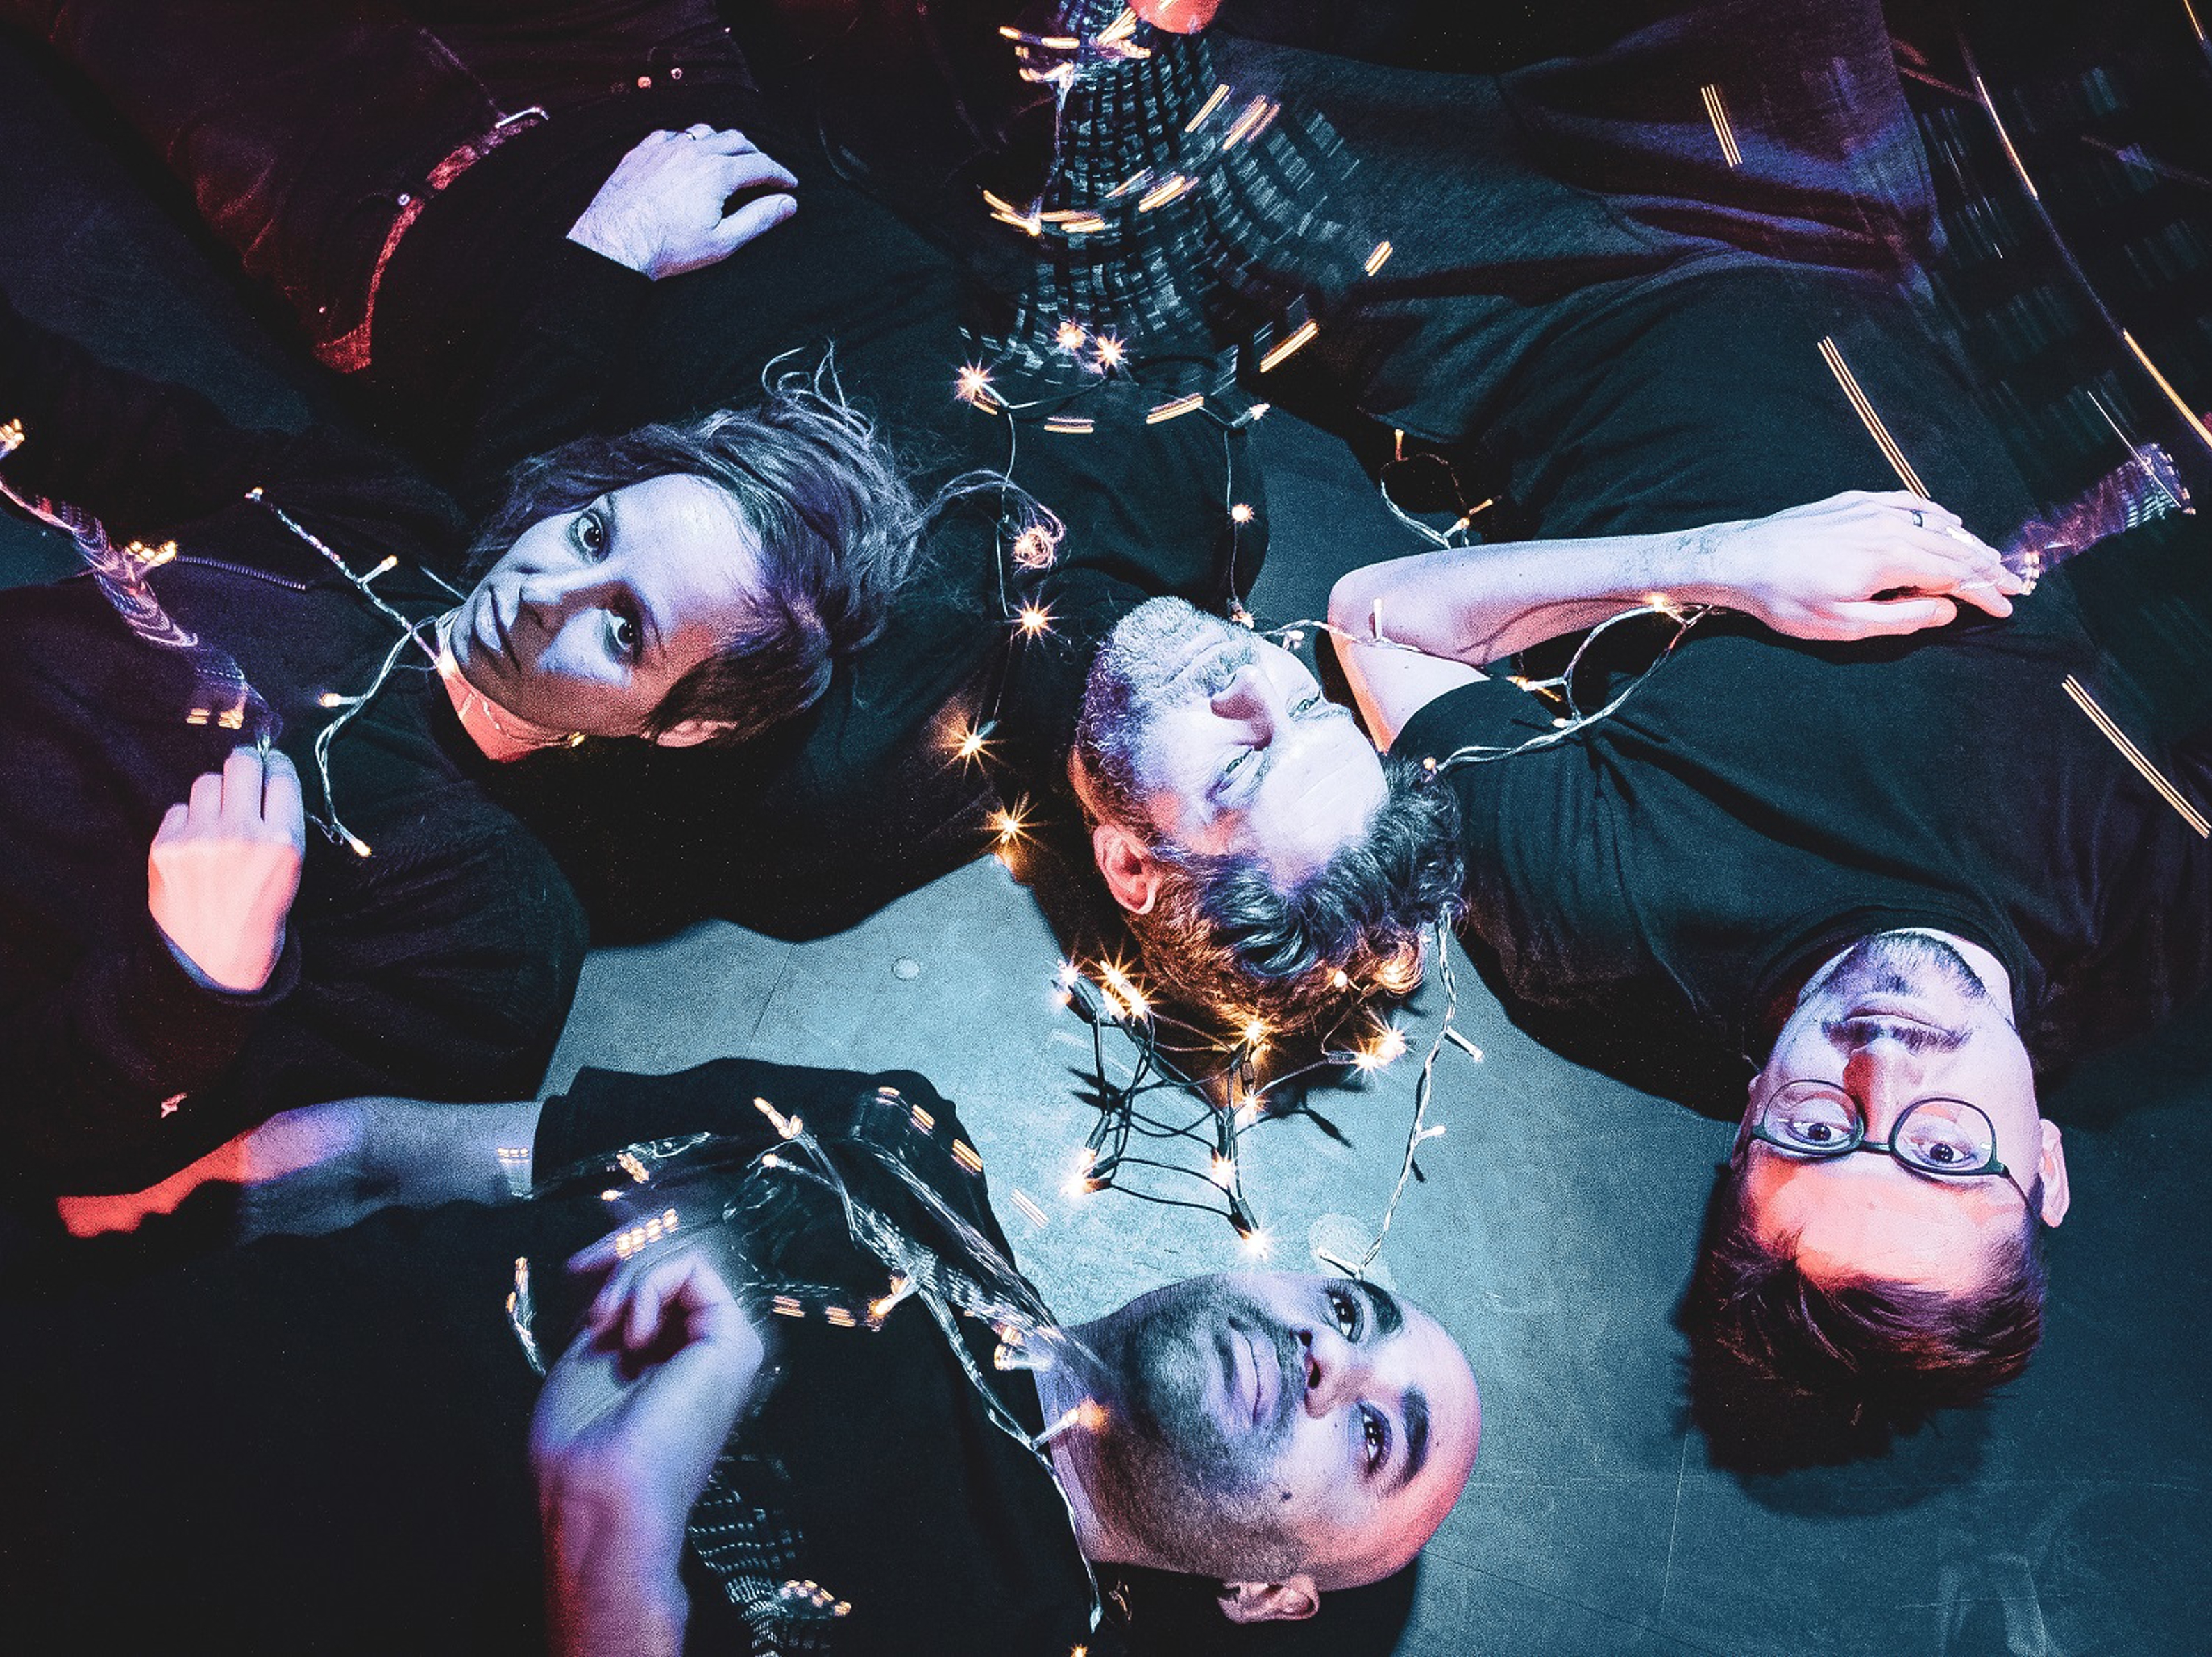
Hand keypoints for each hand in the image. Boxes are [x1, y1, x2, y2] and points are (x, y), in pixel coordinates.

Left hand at [147, 746, 305, 992]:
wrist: (212, 962)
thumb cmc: (258, 916)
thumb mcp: (291, 871)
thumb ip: (281, 824)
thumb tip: (268, 777)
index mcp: (282, 841)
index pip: (281, 775)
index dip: (276, 767)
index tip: (272, 768)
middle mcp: (241, 833)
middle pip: (241, 763)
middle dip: (247, 766)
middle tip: (246, 779)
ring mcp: (199, 838)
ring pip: (206, 781)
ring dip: (216, 794)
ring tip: (219, 820)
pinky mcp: (165, 846)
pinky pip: (178, 809)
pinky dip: (189, 820)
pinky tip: (197, 844)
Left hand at [532, 1243, 770, 1652]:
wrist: (598, 1495)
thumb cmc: (581, 1447)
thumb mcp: (589, 1357)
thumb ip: (615, 1307)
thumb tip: (615, 1255)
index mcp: (673, 1359)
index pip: (660, 1279)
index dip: (618, 1258)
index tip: (578, 1268)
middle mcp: (705, 1350)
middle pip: (670, 1263)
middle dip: (621, 1261)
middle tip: (592, 1310)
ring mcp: (725, 1344)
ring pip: (680, 1260)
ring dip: (629, 1281)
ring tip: (605, 1329)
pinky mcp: (734, 1340)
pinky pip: (693, 1268)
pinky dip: (648, 1287)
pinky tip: (633, 1338)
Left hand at [566, 125, 798, 280]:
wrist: (616, 243)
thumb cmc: (667, 247)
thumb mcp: (723, 240)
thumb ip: (759, 219)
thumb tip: (787, 204)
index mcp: (718, 172)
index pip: (761, 166)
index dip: (780, 174)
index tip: (789, 183)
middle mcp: (694, 151)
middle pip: (736, 140)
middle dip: (756, 154)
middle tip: (765, 171)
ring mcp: (666, 147)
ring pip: (705, 131)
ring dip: (723, 142)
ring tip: (730, 158)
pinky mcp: (643, 152)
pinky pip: (672, 134)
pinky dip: (689, 140)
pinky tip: (688, 153)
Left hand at [1702, 490, 2026, 640]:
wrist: (1739, 559)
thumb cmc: (1786, 599)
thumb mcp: (1843, 625)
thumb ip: (1902, 619)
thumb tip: (1946, 609)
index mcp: (1890, 558)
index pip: (1955, 576)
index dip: (1985, 593)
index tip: (2008, 607)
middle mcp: (1888, 526)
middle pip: (1953, 548)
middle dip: (1987, 568)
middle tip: (2014, 584)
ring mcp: (1870, 509)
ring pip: (1934, 524)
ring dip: (1966, 543)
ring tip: (1989, 560)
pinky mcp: (1853, 502)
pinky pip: (1906, 503)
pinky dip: (1933, 514)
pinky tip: (1947, 522)